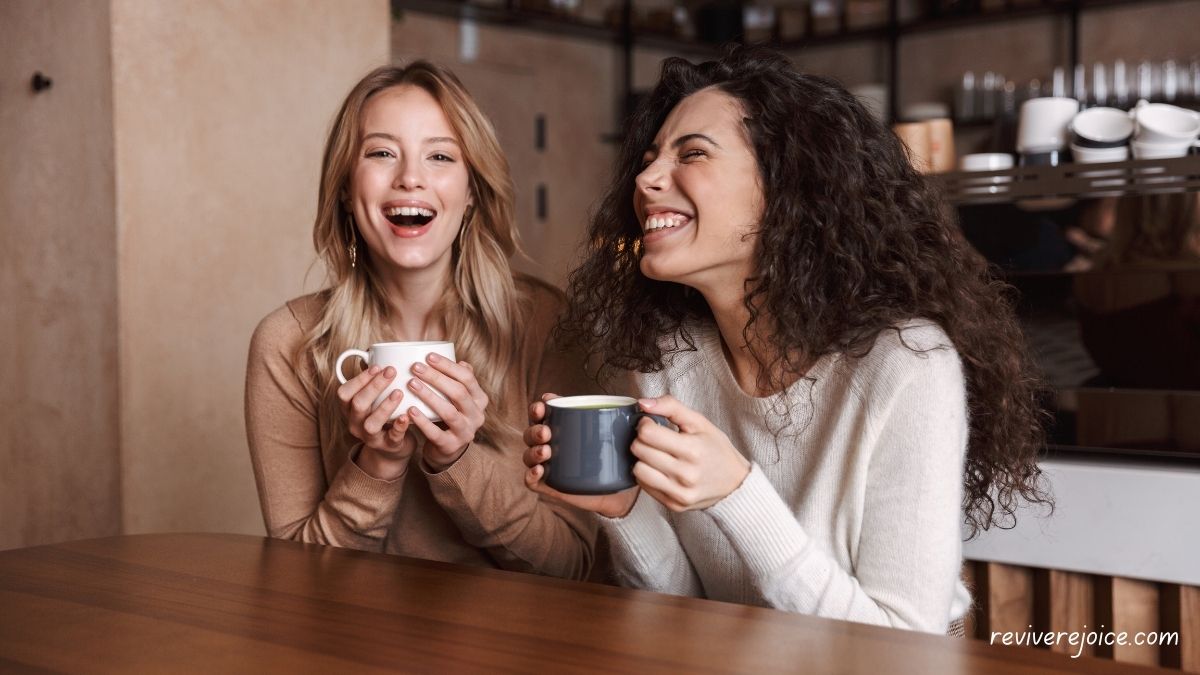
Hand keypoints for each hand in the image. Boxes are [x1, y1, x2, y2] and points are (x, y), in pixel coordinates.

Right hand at [337, 365, 416, 480]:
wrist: (392, 449)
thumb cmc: (383, 415)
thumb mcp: (373, 399)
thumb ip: (372, 380)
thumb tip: (374, 353)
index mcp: (349, 409)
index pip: (344, 393)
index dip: (359, 379)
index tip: (377, 366)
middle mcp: (355, 423)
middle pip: (357, 405)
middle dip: (374, 386)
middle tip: (391, 371)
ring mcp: (370, 437)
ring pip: (371, 423)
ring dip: (384, 406)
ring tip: (399, 392)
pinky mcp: (388, 446)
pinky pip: (392, 437)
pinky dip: (399, 426)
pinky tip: (407, 415)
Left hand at [405, 353, 488, 472]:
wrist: (448, 450)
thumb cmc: (450, 415)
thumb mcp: (458, 399)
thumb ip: (459, 381)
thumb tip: (460, 361)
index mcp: (479, 399)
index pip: (467, 378)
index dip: (448, 366)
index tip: (428, 356)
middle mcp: (477, 415)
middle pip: (458, 392)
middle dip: (436, 378)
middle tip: (416, 367)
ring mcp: (466, 432)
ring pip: (449, 412)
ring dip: (429, 396)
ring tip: (411, 384)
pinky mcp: (452, 446)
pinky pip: (436, 433)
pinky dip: (422, 421)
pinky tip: (409, 410)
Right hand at [522, 394, 639, 518]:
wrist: (621, 491)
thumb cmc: (617, 456)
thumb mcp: (622, 435)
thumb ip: (629, 419)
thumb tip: (642, 405)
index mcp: (563, 426)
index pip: (542, 412)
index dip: (539, 407)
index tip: (545, 404)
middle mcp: (551, 443)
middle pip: (531, 433)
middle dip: (535, 430)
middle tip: (547, 432)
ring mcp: (549, 465)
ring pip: (528, 455)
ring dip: (533, 451)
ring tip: (546, 451)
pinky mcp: (550, 485)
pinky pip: (531, 481)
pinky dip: (530, 475)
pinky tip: (540, 471)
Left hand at [631, 395, 750, 511]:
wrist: (735, 484)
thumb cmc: (716, 449)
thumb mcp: (700, 422)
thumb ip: (671, 407)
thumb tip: (642, 403)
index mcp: (693, 450)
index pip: (647, 433)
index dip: (645, 424)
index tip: (652, 424)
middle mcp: (685, 474)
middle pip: (639, 450)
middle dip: (641, 440)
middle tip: (654, 438)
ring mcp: (679, 492)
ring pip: (638, 470)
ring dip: (641, 459)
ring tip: (655, 454)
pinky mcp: (673, 505)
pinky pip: (644, 486)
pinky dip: (647, 474)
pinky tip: (659, 469)